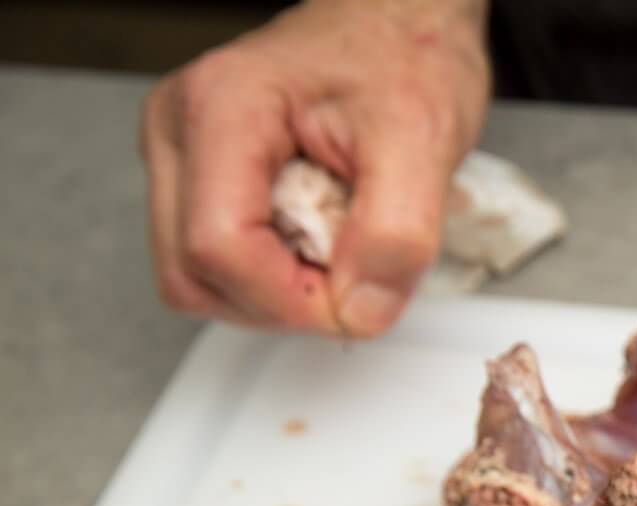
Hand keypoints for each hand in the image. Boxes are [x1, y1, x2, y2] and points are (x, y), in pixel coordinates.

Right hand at [140, 0, 489, 336]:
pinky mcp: (201, 177)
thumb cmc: (404, 57)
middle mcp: (180, 131)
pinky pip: (217, 263)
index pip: (218, 249)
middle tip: (352, 273)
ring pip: (196, 279)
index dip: (291, 299)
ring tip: (339, 246)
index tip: (357, 296)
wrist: (399, 23)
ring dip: (276, 294)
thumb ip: (397, 236)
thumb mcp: (424, 143)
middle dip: (279, 302)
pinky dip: (274, 276)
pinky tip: (320, 238)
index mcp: (221, 110)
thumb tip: (360, 313)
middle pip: (191, 276)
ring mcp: (182, 156)